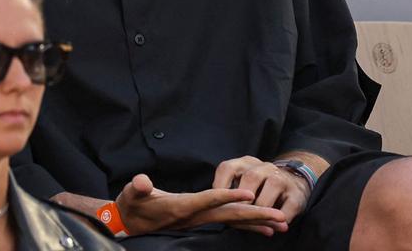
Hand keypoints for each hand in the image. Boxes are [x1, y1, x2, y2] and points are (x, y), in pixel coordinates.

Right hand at [116, 173, 287, 236]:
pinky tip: (264, 228)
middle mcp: (194, 216)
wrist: (129, 222)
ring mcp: (199, 220)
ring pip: (233, 222)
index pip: (208, 200)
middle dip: (256, 216)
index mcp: (180, 207)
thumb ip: (138, 188)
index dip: (227, 196)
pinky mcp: (201, 220)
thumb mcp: (131, 194)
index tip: (248, 193)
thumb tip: (141, 182)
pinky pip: (228, 224)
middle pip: (229, 216)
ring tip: (281, 224)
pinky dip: (247, 226)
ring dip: (257, 223)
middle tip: (280, 216)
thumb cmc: (132, 205)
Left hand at [213, 156, 311, 229]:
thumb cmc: (260, 186)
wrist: (294, 182)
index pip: (227, 169)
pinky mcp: (297, 195)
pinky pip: (285, 210)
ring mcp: (282, 179)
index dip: (219, 188)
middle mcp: (264, 167)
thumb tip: (215, 210)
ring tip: (252, 222)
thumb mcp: (242, 181)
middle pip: (249, 179)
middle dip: (240, 202)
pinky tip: (272, 227)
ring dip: (258, 212)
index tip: (216, 204)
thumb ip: (229, 192)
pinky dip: (276, 221)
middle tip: (234, 216)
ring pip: (267, 195)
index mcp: (245, 162)